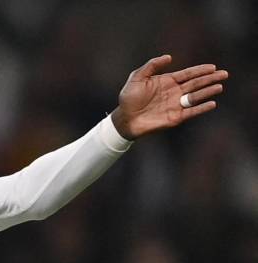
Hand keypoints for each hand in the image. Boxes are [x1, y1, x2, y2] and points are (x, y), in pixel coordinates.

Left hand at [111, 55, 228, 139]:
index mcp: (168, 81)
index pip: (188, 74)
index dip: (200, 70)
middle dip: (210, 78)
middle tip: (224, 74)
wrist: (124, 119)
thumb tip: (169, 57)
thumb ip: (151, 65)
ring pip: (196, 97)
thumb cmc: (129, 98)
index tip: (213, 67)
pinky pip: (191, 112)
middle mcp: (174, 92)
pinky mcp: (175, 117)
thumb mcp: (137, 77)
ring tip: (219, 86)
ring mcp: (176, 105)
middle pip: (196, 84)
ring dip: (208, 92)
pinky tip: (212, 103)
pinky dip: (201, 108)